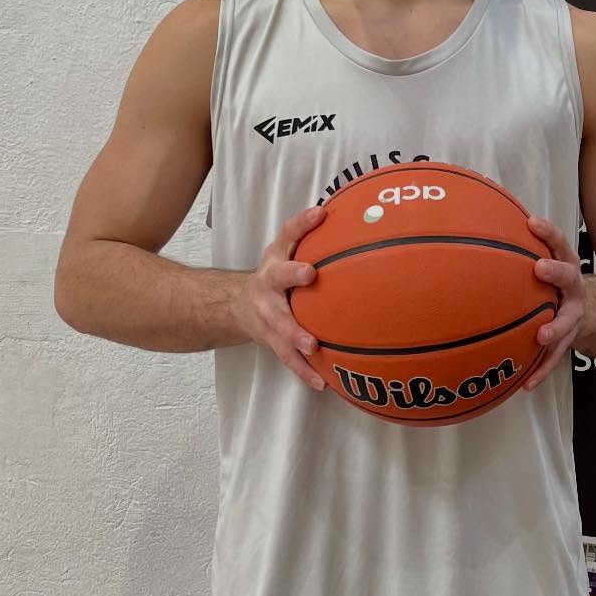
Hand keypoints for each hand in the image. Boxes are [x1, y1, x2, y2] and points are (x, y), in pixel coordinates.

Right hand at [235, 202, 328, 389]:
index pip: (287, 234)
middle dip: (292, 274)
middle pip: (278, 276)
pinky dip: (304, 371)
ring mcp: (267, 314)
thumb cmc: (276, 276)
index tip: (320, 212)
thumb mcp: (287, 253)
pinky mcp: (271, 340)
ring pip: (280, 323)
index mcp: (276, 259)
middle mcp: (268, 284)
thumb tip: (360, 219)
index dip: (302, 223)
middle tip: (310, 273)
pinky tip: (322, 383)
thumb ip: (315, 240)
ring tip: (313, 345)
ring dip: (295, 334)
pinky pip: (288, 357)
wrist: (236, 307)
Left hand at [523, 214, 585, 391]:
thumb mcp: (546, 265)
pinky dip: (541, 370)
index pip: (559, 243)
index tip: (532, 222)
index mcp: (566, 265)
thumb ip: (520, 253)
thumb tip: (478, 232)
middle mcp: (573, 289)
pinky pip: (555, 357)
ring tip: (542, 336)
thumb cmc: (554, 284)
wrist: (591, 311)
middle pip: (569, 277)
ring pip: (567, 322)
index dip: (548, 232)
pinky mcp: (568, 340)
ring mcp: (574, 316)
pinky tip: (526, 383)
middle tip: (540, 268)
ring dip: (555, 328)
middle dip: (556, 272)